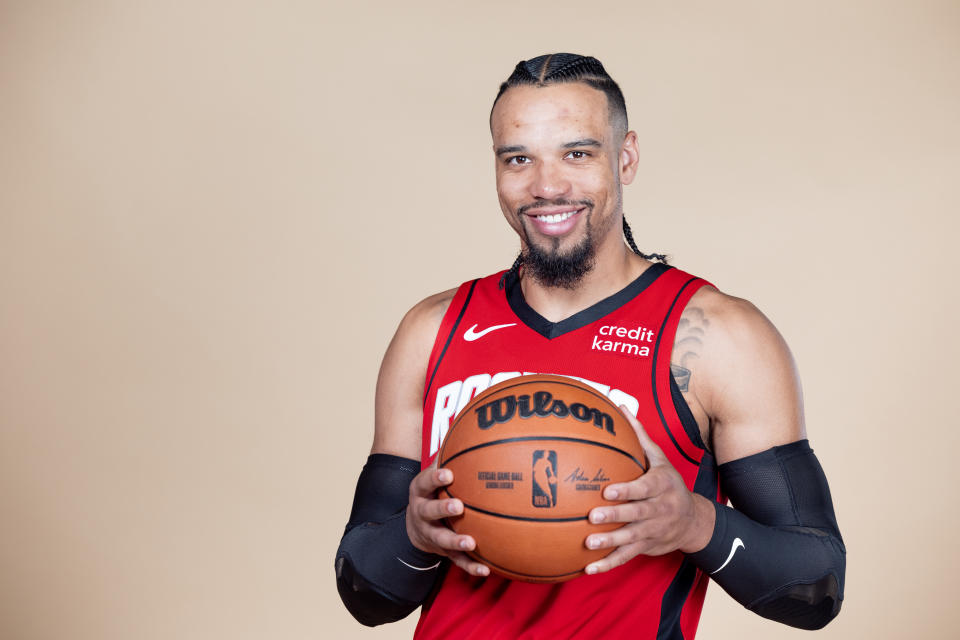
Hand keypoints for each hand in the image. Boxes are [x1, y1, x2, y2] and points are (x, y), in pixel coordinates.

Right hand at [405, 464, 489, 576]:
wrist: (414, 525)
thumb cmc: (433, 490)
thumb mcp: (434, 472)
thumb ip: (449, 453)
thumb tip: (470, 421)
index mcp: (420, 490)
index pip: (425, 481)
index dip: (435, 477)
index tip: (448, 473)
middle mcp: (421, 513)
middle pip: (429, 511)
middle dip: (442, 509)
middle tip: (458, 506)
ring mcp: (431, 534)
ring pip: (440, 540)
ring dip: (455, 542)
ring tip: (470, 542)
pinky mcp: (442, 553)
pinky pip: (456, 562)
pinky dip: (471, 566)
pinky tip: (487, 569)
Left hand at [583, 407, 714, 574]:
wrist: (693, 520)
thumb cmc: (668, 483)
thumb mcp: (659, 459)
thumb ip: (638, 435)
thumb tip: (620, 405)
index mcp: (662, 486)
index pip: (645, 488)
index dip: (628, 491)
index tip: (607, 490)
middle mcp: (660, 510)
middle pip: (638, 514)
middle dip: (616, 516)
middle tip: (592, 516)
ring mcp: (654, 531)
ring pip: (632, 538)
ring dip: (610, 543)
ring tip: (588, 543)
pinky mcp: (648, 547)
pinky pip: (627, 557)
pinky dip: (609, 563)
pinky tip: (588, 568)